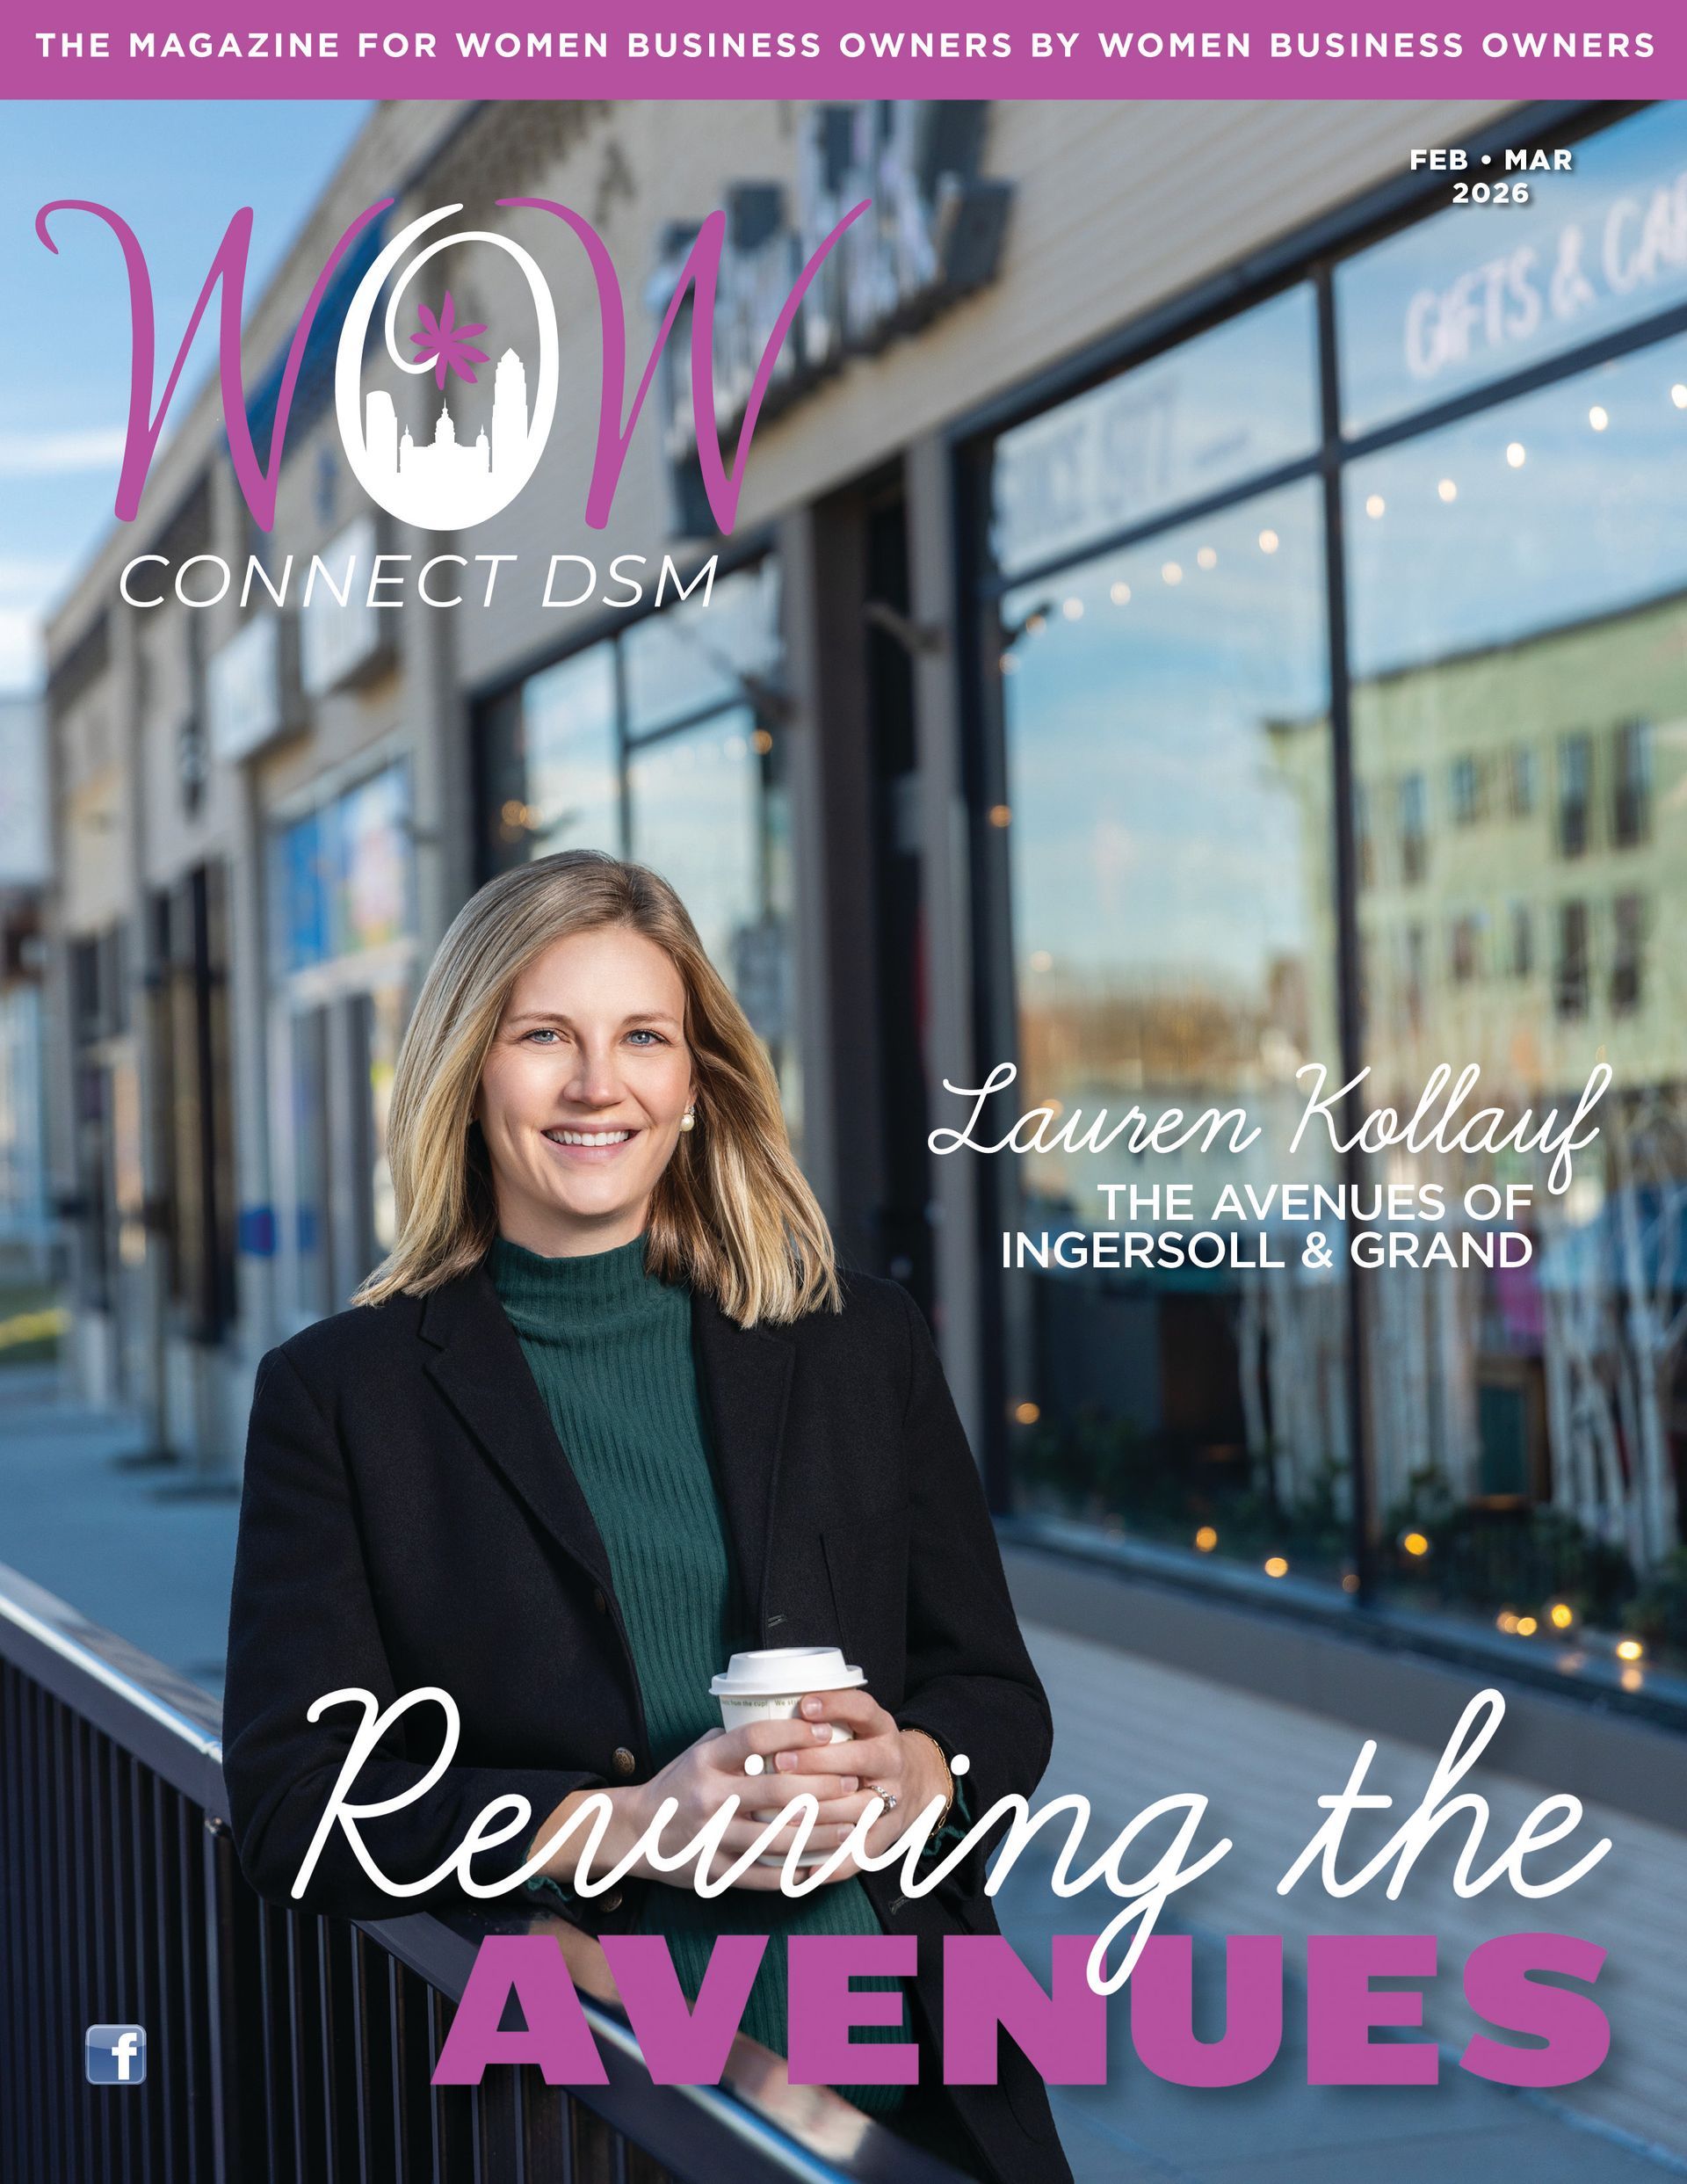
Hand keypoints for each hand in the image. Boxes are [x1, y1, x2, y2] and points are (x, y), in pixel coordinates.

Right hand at [533, 1715, 873, 1894]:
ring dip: (821, 1833)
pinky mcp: (712, 1872)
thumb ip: (734, 1740)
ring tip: (853, 1827)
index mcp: (706, 1761)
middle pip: (777, 1790)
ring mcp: (710, 1838)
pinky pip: (761, 1876)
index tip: (825, 1731)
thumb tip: (782, 1721)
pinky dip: (795, 1873)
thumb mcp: (697, 1753)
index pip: (754, 1739)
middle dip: (823, 1787)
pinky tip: (823, 1867)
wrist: (634, 1833)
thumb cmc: (677, 1786)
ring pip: (776, 1838)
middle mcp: (709, 1797)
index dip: (793, 1733)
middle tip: (855, 1783)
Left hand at [766, 1688, 951, 1880]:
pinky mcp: (886, 1836)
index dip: (835, 1705)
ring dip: (821, 1812)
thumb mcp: (860, 1725)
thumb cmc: (867, 1748)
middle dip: (817, 1761)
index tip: (804, 1704)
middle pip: (859, 1759)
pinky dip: (834, 1865)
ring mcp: (893, 1800)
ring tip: (784, 1814)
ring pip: (859, 1808)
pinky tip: (805, 1870)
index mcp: (882, 1728)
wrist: (917, 1783)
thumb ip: (827, 1718)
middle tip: (780, 1761)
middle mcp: (891, 1761)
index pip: (863, 1709)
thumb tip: (769, 1706)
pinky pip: (861, 1854)